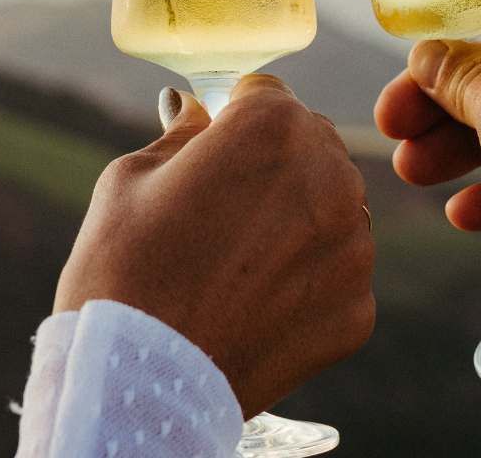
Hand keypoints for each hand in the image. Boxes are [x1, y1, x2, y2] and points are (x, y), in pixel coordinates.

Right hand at [55, 74, 375, 417]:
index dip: (234, 117)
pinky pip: (338, 271)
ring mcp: (352, 244)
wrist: (136, 384)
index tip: (215, 145)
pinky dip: (307, 279)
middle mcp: (329, 175)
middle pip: (310, 145)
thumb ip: (181, 133)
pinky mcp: (358, 306)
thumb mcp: (132, 177)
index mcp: (273, 127)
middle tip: (224, 206)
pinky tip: (259, 300)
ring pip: (333, 206)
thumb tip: (193, 108)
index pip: (268, 96)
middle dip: (274, 162)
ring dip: (300, 216)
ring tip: (241, 257)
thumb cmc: (122, 268)